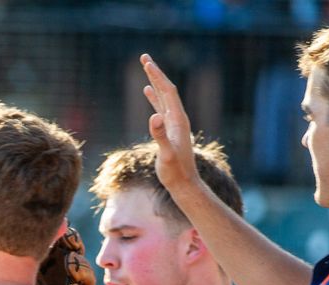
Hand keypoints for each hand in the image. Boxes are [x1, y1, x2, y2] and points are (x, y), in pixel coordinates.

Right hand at [140, 54, 199, 190]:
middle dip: (155, 73)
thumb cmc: (175, 171)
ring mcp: (174, 123)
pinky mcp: (169, 129)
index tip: (147, 62)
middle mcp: (177, 118)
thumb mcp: (166, 154)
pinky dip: (154, 97)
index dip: (157, 76)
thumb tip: (153, 117)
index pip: (167, 92)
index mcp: (177, 120)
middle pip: (166, 89)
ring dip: (155, 81)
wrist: (184, 183)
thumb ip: (160, 136)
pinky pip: (161, 107)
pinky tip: (148, 91)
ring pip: (163, 96)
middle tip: (144, 57)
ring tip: (147, 68)